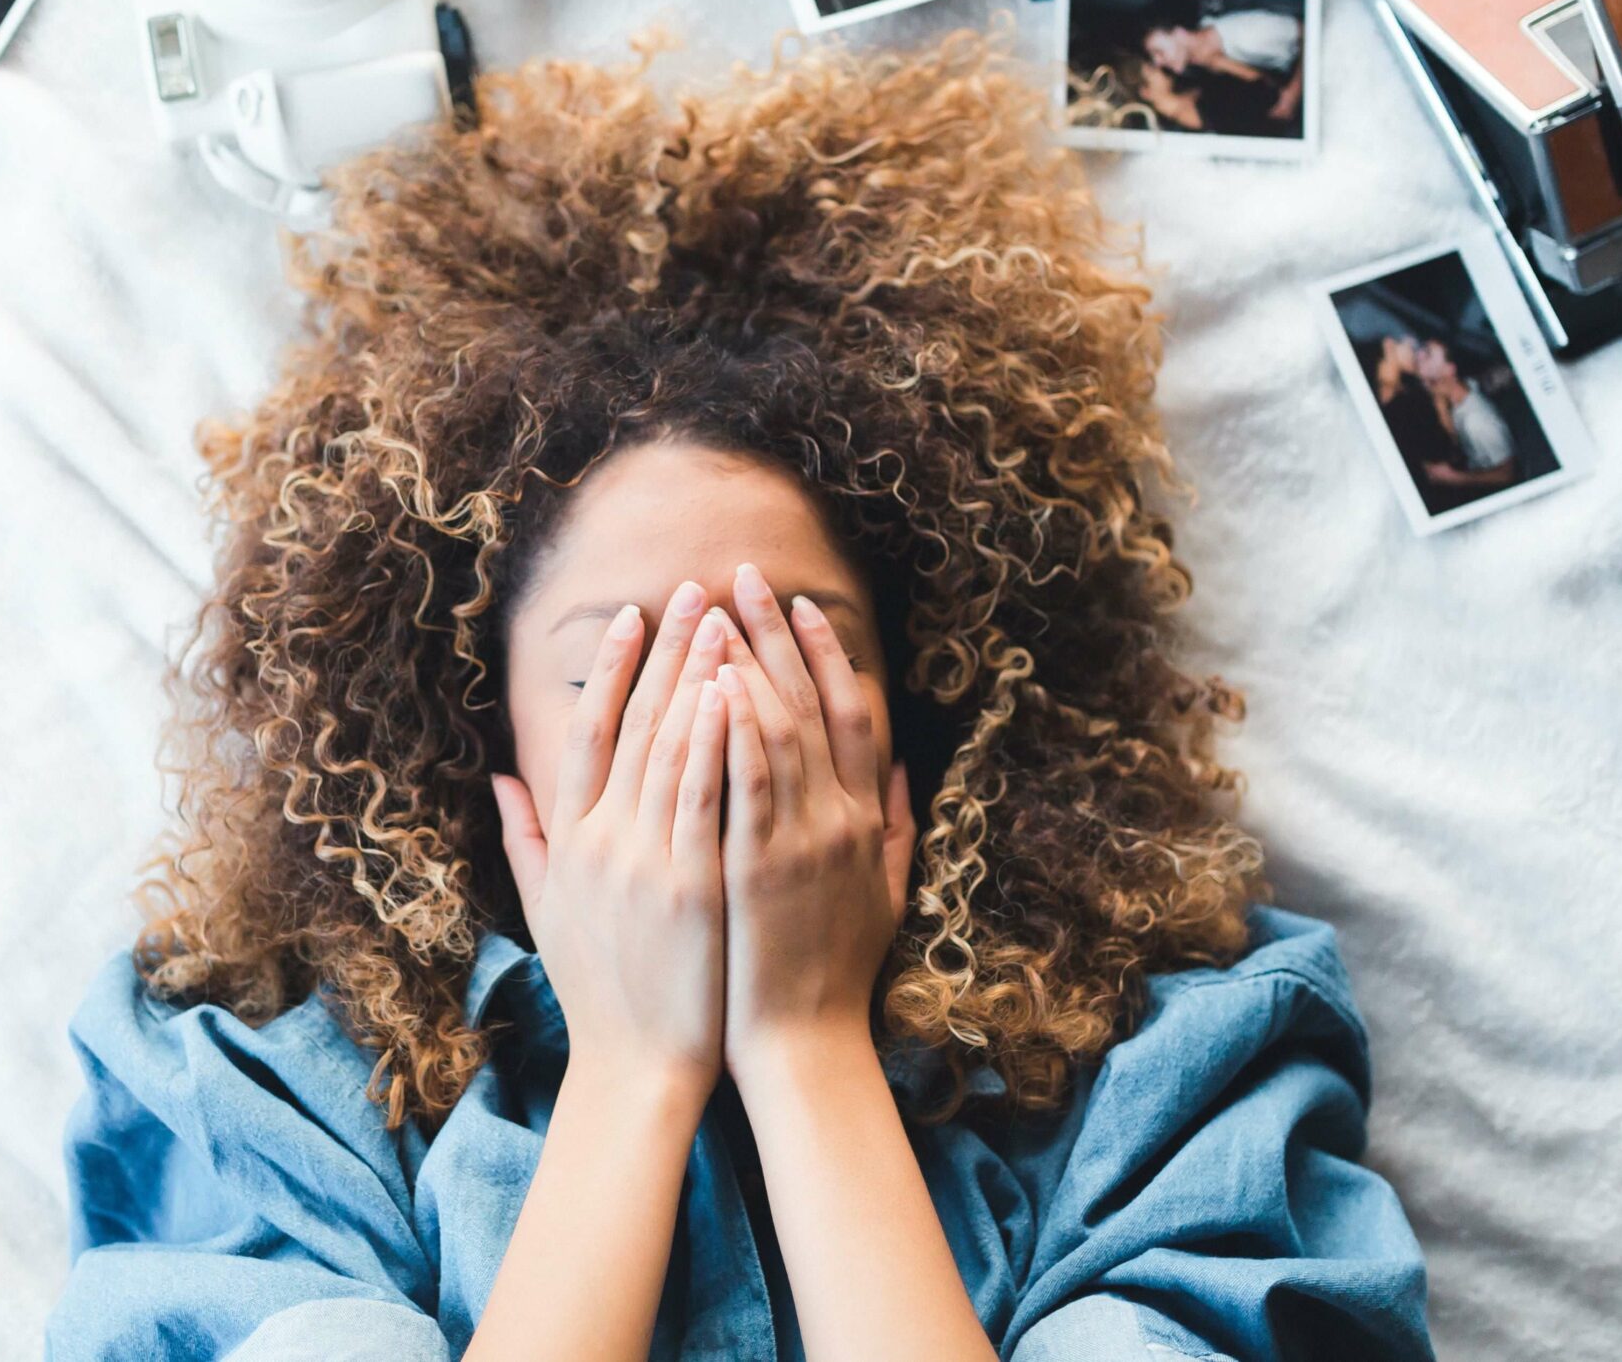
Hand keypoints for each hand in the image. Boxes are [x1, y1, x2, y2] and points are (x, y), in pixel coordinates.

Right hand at [492, 582, 733, 1095]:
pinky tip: (731, 692)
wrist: (636, 1066)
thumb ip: (525, 838)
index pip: (588, 732)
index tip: (633, 616)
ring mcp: (644, 861)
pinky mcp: (689, 885)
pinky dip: (714, 742)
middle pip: (634, 724)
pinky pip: (703, 797)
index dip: (610, 669)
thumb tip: (499, 778)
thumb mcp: (548, 909)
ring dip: (696, 677)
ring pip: (670, 748)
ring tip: (722, 619)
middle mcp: (601, 840)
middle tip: (693, 591)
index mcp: (571, 841)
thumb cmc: (601, 990)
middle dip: (666, 652)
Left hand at [714, 563, 912, 1075]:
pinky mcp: (760, 869)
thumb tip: (906, 767)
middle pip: (810, 704)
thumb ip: (898, 825)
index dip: (826, 654)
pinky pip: (748, 784)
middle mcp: (840, 819)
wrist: (806, 1046)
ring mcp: (802, 842)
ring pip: (777, 731)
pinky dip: (736, 731)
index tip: (800, 604)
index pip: (851, 714)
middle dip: (775, 634)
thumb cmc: (835, 974)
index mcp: (865, 820)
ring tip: (716, 610)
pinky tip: (715, 685)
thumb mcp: (886, 892)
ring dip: (747, 663)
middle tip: (743, 575)